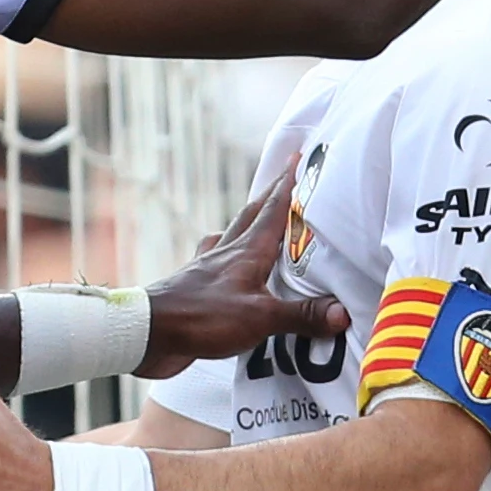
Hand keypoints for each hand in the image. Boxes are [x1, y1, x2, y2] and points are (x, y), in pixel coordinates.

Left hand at [139, 155, 349, 378]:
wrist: (148, 334)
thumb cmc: (202, 317)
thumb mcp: (260, 318)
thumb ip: (301, 314)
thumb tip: (343, 312)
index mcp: (247, 251)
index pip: (272, 210)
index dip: (287, 184)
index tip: (298, 156)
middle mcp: (227, 252)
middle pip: (252, 216)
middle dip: (271, 196)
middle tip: (285, 179)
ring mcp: (208, 268)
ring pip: (234, 236)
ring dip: (250, 223)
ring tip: (262, 217)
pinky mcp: (197, 288)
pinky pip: (218, 261)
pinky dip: (228, 254)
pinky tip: (228, 261)